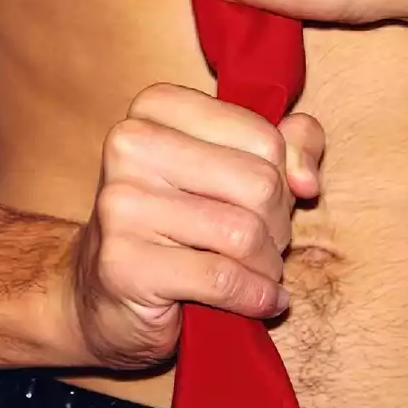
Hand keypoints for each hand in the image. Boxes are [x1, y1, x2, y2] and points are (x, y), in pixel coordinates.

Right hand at [68, 83, 325, 369]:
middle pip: (259, 183)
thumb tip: (306, 179)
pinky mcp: (123, 262)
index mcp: (157, 107)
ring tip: (255, 272)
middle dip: (277, 226)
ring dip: (266, 266)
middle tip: (262, 244)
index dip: (283, 178)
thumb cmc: (180, 226)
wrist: (101, 295)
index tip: (267, 200)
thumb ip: (288, 148)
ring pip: (244, 233)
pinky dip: (255, 297)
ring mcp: (121, 203)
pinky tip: (258, 301)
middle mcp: (131, 144)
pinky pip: (222, 279)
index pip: (264, 136)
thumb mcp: (237, 170)